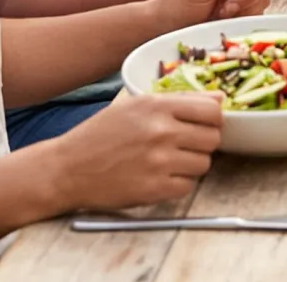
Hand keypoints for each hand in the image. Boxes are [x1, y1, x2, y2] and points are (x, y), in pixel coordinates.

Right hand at [50, 90, 223, 210]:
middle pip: (213, 138)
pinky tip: (159, 178)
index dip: (212, 119)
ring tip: (168, 162)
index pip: (212, 110)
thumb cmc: (98, 135)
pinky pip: (187, 187)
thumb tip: (220, 98)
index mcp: (156, 106)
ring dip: (191, 165)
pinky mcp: (153, 189)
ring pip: (203, 164)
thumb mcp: (134, 106)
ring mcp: (158, 162)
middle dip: (203, 143)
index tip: (203, 125)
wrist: (66, 169)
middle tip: (184, 146)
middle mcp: (160, 131)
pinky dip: (178, 184)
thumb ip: (179, 100)